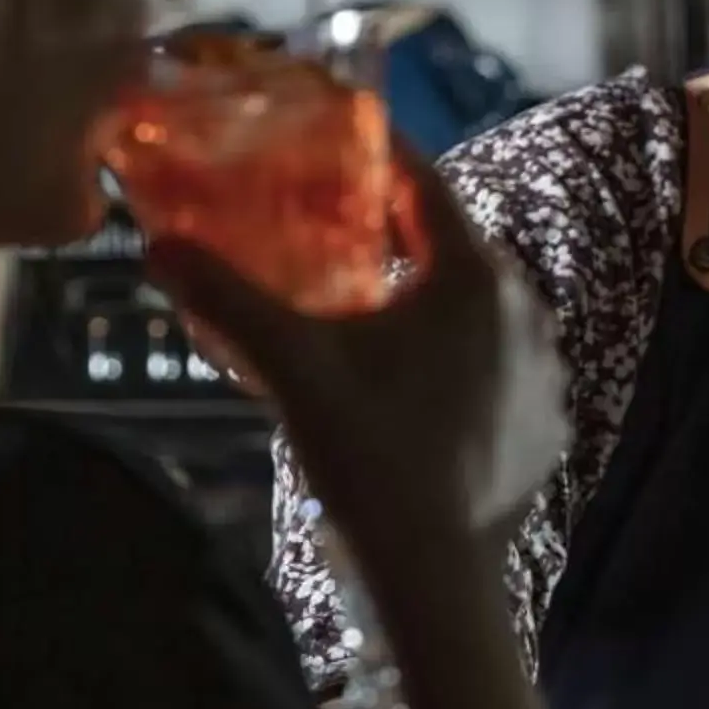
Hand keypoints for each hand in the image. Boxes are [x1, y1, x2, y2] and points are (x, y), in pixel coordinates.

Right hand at [145, 135, 565, 560]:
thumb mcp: (294, 367)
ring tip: (369, 305)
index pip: (426, 186)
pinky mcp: (549, 419)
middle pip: (454, 246)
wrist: (440, 573)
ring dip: (429, 298)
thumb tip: (160, 246)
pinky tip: (413, 380)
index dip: (381, 156)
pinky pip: (500, 364)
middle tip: (337, 221)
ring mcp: (547, 368)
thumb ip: (230, 299)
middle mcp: (527, 308)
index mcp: (474, 278)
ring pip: (479, 309)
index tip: (341, 135)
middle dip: (397, 232)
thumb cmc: (371, 455)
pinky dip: (458, 356)